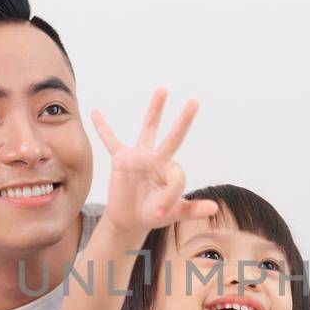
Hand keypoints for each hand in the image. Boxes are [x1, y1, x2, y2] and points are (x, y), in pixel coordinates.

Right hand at [89, 88, 217, 235]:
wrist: (131, 219)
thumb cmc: (154, 213)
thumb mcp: (175, 213)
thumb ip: (193, 209)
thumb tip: (215, 207)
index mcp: (172, 170)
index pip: (177, 175)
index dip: (171, 194)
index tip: (163, 211)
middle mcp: (157, 158)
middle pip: (173, 137)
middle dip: (184, 120)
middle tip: (195, 102)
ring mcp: (139, 156)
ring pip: (149, 128)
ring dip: (156, 109)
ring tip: (164, 90)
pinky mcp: (121, 160)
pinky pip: (110, 141)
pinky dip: (102, 128)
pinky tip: (95, 112)